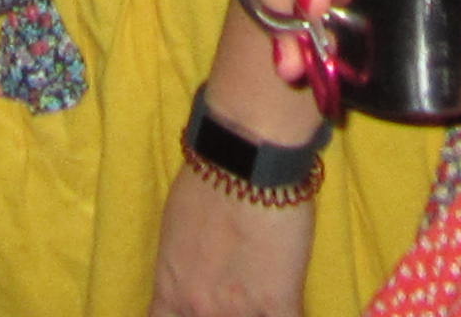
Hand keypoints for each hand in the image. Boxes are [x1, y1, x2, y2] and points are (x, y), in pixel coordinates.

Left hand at [149, 158, 316, 316]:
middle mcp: (200, 308)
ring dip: (257, 307)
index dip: (186, 313)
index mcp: (171, 288)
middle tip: (240, 283)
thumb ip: (185, 261)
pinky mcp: (278, 301)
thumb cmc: (208, 177)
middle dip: (226, 308)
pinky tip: (289, 295)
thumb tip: (199, 266)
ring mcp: (239, 311)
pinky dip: (288, 309)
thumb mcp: (177, 226)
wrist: (244, 160)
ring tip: (265, 278)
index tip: (201, 304)